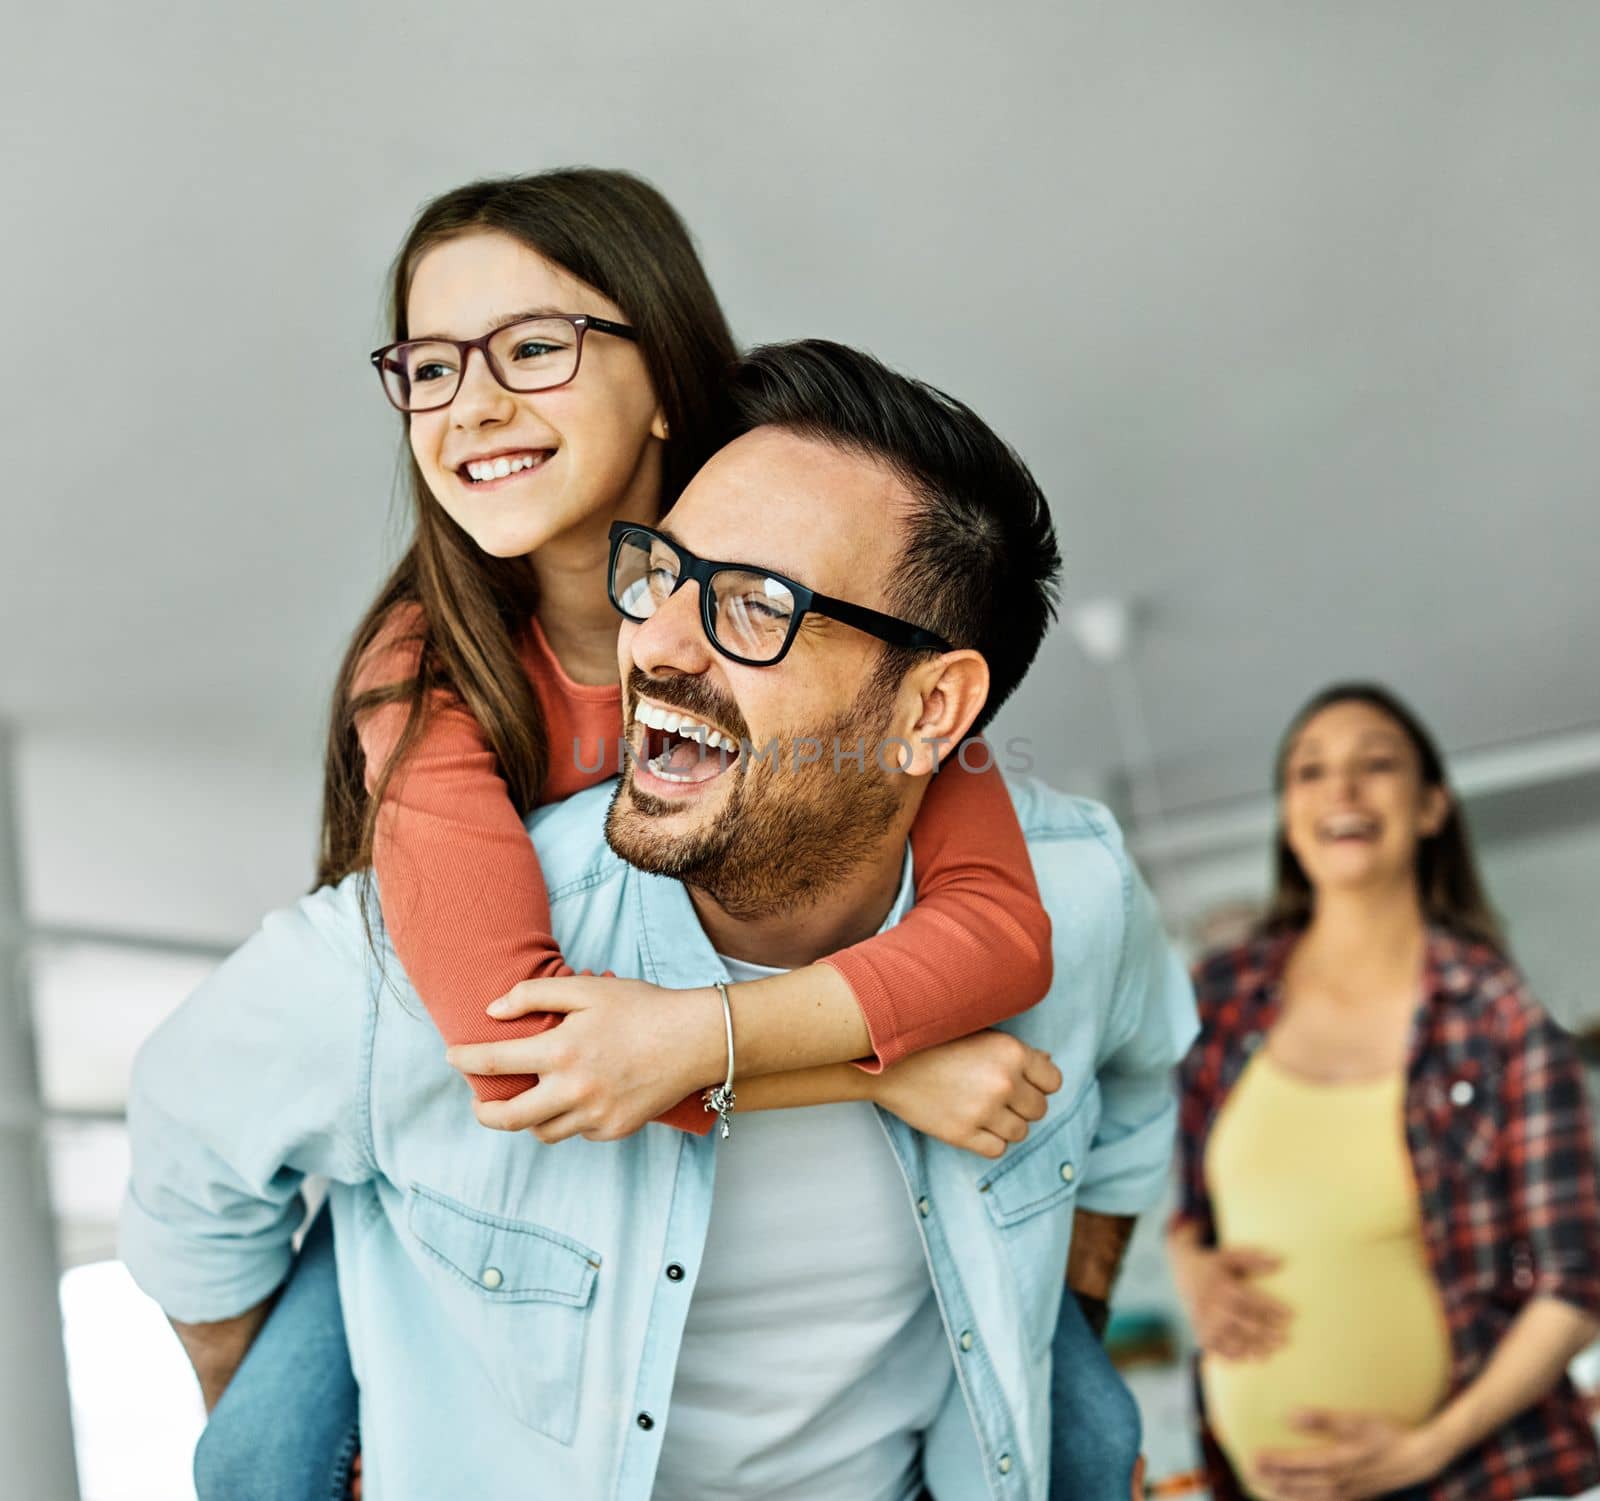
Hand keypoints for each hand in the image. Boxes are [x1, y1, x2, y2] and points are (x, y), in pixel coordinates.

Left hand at [445, 976, 723, 1142]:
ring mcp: (594, 1115)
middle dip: (484, 1112)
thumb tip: (493, 1010)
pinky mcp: (614, 1129)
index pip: (495, 1062)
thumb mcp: (586, 988)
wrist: (694, 1039)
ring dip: (526, 1119)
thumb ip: (534, 994)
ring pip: (542, 1132)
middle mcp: (572, 1090)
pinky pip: (578, 1132)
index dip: (466, 1059)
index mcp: (560, 1052)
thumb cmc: (641, 1007)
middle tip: (478, 1103)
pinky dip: (568, 1118)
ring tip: (525, 1102)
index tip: (452, 1057)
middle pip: (508, 1118)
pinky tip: (575, 1098)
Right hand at [871, 1030, 1060, 1157]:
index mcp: (1011, 1052)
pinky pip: (997, 1149)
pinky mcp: (963, 1134)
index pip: (1053, 1082)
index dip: (1039, 1083)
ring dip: (1006, 1124)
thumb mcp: (979, 1034)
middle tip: (997, 1096)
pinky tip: (972, 1123)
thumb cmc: (935, 1042)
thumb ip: (1015, 1051)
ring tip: (982, 1109)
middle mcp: (1003, 1082)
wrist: (888, 1062)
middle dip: (1022, 1105)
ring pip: (1021, 1132)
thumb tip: (1048, 1064)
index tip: (1021, 1082)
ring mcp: (983, 1110)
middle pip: (1039, 1110)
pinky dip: (989, 1140)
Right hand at [1170, 1242, 1289, 1360]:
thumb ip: (1255, 1259)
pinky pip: (1215, 1348)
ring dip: (1251, 1348)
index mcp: (1222, 1285)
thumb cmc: (1214, 1264)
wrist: (1181, 1270)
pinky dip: (1230, 1355)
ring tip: (1270, 1354)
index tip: (1292, 1315)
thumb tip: (1282, 1261)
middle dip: (1266, 1333)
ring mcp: (1204, 1320)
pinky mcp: (1199, 1330)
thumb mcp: (1231, 1256)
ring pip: (1230, 1338)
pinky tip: (1247, 1358)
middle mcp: (1212, 1304)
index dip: (1272, 1308)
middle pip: (1243, 1322)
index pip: (1251, 1299)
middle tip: (1287, 1340)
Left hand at [1253, 1411, 1447, 1499]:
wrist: (1419, 1459)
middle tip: (1246, 1470)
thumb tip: (1290, 1414)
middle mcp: (1341, 1484)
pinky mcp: (1353, 1496)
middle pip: (1299, 1487)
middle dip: (1271, 1481)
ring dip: (1282, 1494)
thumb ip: (1325, 1419)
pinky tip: (1289, 1494)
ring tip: (1257, 1485)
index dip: (1275, 1463)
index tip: (1252, 1455)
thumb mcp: (1360, 1421)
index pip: (1299, 1466)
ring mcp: (1347, 1494)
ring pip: (1308, 1498)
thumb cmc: (1388, 1433)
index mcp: (1340, 1465)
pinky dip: (1303, 1499)